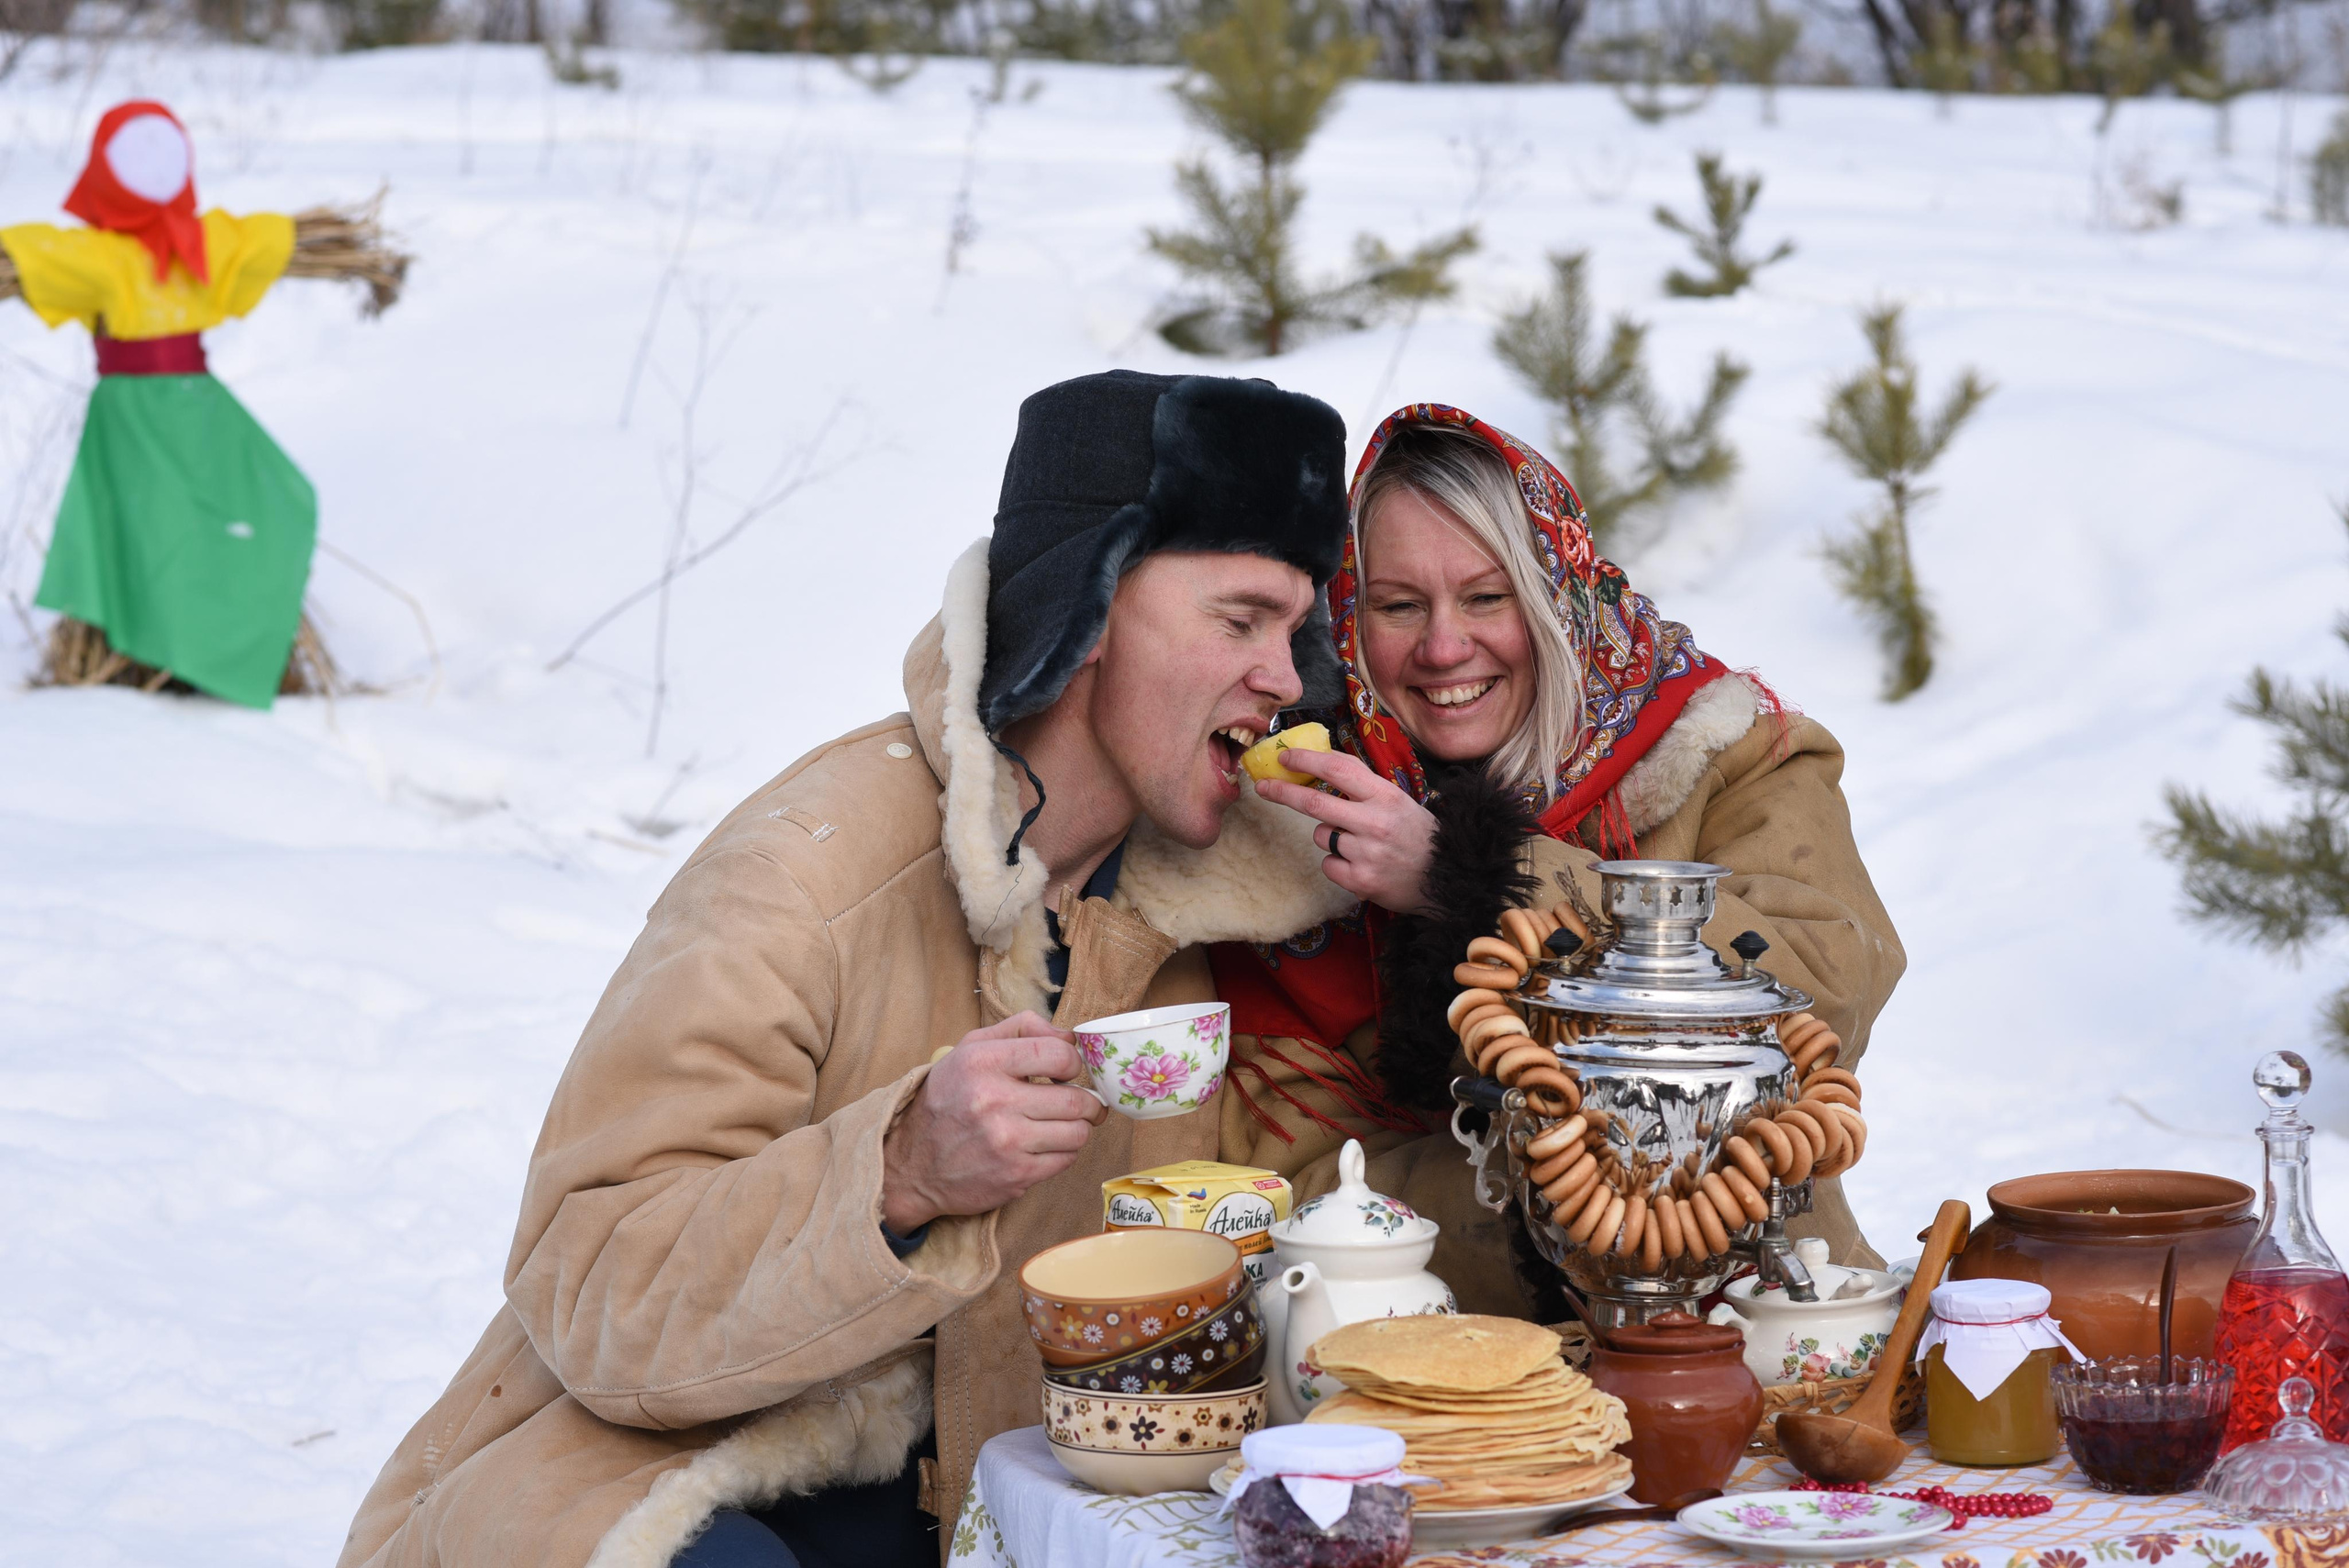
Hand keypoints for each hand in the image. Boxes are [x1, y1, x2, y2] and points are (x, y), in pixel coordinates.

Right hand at [880, 1011, 1106, 1232]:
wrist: (912, 1164)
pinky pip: (1066, 1160)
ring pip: (1078, 1133)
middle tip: (1085, 1103)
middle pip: (1076, 1099)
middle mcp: (994, 1101)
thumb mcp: (970, 1049)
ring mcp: (1006, 1142)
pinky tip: (1045, 1145)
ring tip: (1064, 1124)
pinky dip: (1063, 1152)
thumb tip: (1070, 1037)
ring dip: (1078, 1128)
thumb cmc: (948, 1100)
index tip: (1067, 1072)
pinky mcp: (1015, 1176)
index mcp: (983, 1062)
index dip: (1073, 1063)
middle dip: (1089, 1101)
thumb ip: (1021, 1029)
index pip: (1059, 1055)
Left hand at [1251, 748, 1437, 915]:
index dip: (1306, 760)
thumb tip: (1320, 760)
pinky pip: (1328, 864)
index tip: (1284, 756)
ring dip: (1328, 836)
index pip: (1338, 770)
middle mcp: (1375, 822)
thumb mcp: (1395, 799)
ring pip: (1320, 836)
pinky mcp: (1360, 880)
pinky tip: (1361, 864)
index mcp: (1385, 796)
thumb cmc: (1414, 834)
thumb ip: (1361, 783)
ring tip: (1359, 844)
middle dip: (1283, 792)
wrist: (1443, 877)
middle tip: (1263, 786)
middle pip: (1314, 804)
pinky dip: (1337, 863)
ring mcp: (1366, 853)